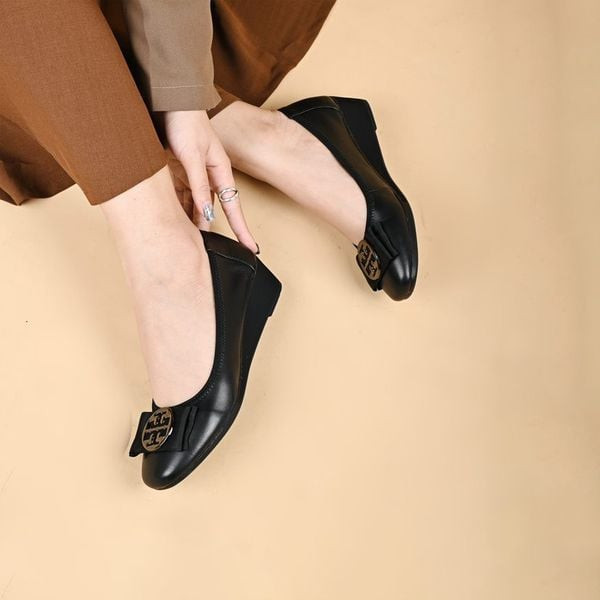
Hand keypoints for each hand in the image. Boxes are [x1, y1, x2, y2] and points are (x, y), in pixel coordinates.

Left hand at [163, 110, 257, 251]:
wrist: (168, 100)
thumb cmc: (185, 123)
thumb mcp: (193, 157)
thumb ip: (200, 186)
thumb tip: (207, 214)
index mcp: (221, 173)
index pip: (234, 208)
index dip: (242, 229)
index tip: (251, 248)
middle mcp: (209, 177)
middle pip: (212, 211)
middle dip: (210, 230)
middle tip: (208, 251)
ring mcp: (193, 175)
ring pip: (194, 206)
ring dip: (190, 221)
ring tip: (186, 240)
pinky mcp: (178, 172)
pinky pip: (179, 197)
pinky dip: (176, 208)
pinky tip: (172, 221)